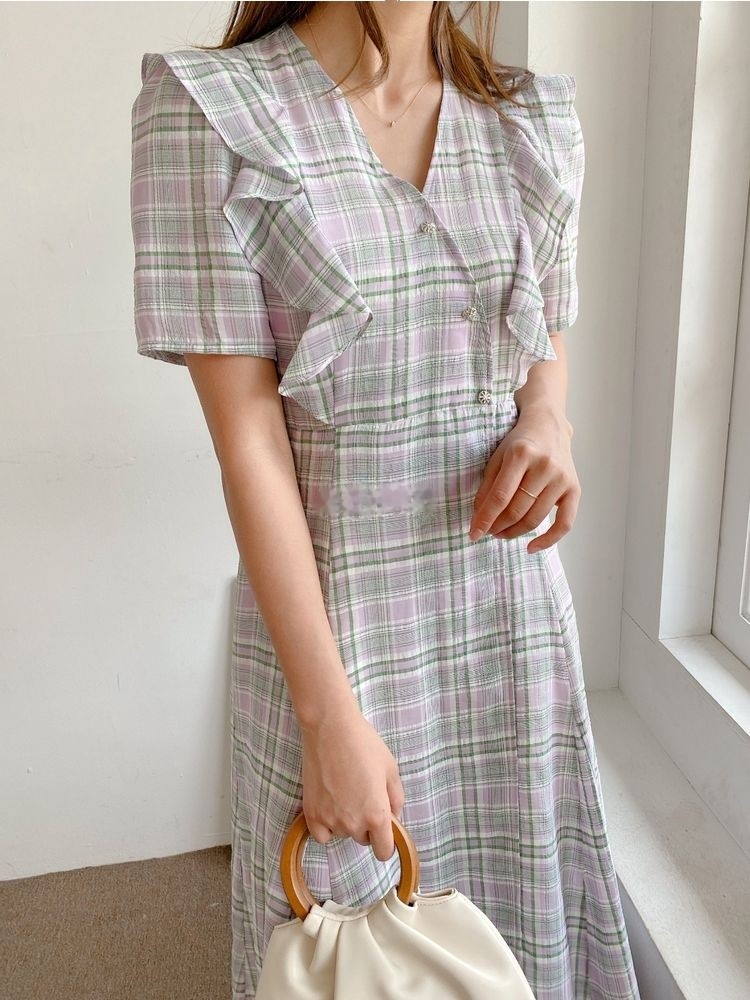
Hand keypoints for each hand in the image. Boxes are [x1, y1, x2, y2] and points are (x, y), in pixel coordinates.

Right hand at [300, 703, 405, 862]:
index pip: (384, 851)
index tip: (384, 830)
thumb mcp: (391, 769)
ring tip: (345, 792)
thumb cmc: (364, 745)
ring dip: (346, 822)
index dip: (387, 843)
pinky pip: (322, 835)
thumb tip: (393, 816)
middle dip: (367, 825)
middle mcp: (353, 824)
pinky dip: (326, 826)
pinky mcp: (311, 813)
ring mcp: (330, 820)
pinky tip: (330, 806)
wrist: (330, 729)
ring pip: (343, 834)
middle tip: (363, 796)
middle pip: (363, 839)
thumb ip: (397, 799)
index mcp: (377, 815)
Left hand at [468, 405, 579, 552]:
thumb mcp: (497, 457)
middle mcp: (545, 466)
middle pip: (517, 510)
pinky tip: (531, 547)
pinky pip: (564, 523)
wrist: (548, 426)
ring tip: (502, 533)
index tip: (473, 533)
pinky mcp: (574, 489)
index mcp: (521, 454)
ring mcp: (562, 478)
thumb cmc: (519, 443)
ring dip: (515, 532)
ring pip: (535, 518)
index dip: (485, 519)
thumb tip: (479, 518)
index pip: (500, 497)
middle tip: (488, 531)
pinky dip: (548, 540)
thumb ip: (488, 486)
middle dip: (498, 526)